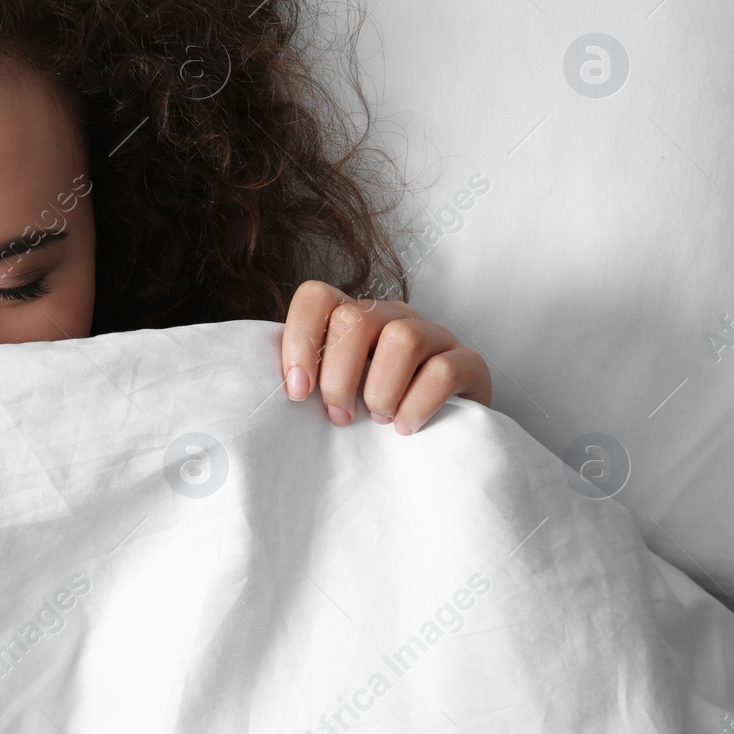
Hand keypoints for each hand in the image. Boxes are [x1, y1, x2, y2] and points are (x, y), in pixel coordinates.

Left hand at [279, 280, 490, 434]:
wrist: (439, 436)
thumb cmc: (372, 412)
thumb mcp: (335, 391)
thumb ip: (306, 379)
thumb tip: (264, 386)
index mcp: (353, 316)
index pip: (316, 297)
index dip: (300, 341)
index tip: (297, 392)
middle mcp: (393, 316)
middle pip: (356, 318)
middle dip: (339, 376)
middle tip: (339, 416)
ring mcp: (435, 335)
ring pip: (402, 338)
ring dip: (380, 389)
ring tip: (377, 418)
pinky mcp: (469, 363)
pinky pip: (443, 371)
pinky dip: (417, 404)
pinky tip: (405, 427)